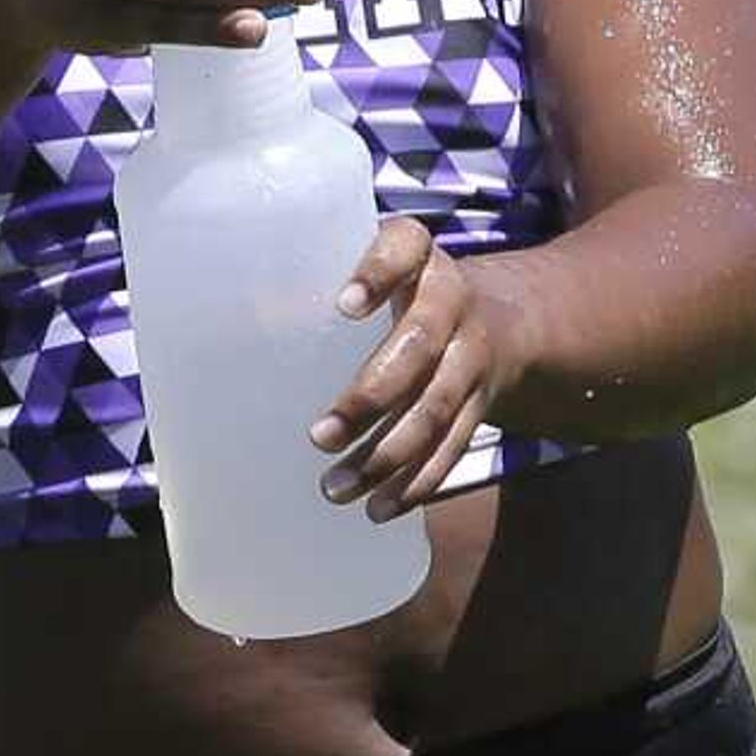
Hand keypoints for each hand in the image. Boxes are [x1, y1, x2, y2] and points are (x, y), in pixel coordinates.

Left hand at [312, 219, 511, 521]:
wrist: (506, 316)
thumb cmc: (402, 292)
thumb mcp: (374, 273)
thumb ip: (317, 284)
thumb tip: (249, 318)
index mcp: (420, 256)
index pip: (404, 248)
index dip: (378, 274)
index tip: (344, 307)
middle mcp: (455, 301)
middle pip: (420, 346)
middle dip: (371, 396)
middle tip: (319, 436)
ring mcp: (473, 355)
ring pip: (436, 408)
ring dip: (387, 454)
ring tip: (335, 488)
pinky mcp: (481, 402)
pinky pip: (454, 445)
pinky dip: (417, 481)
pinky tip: (380, 508)